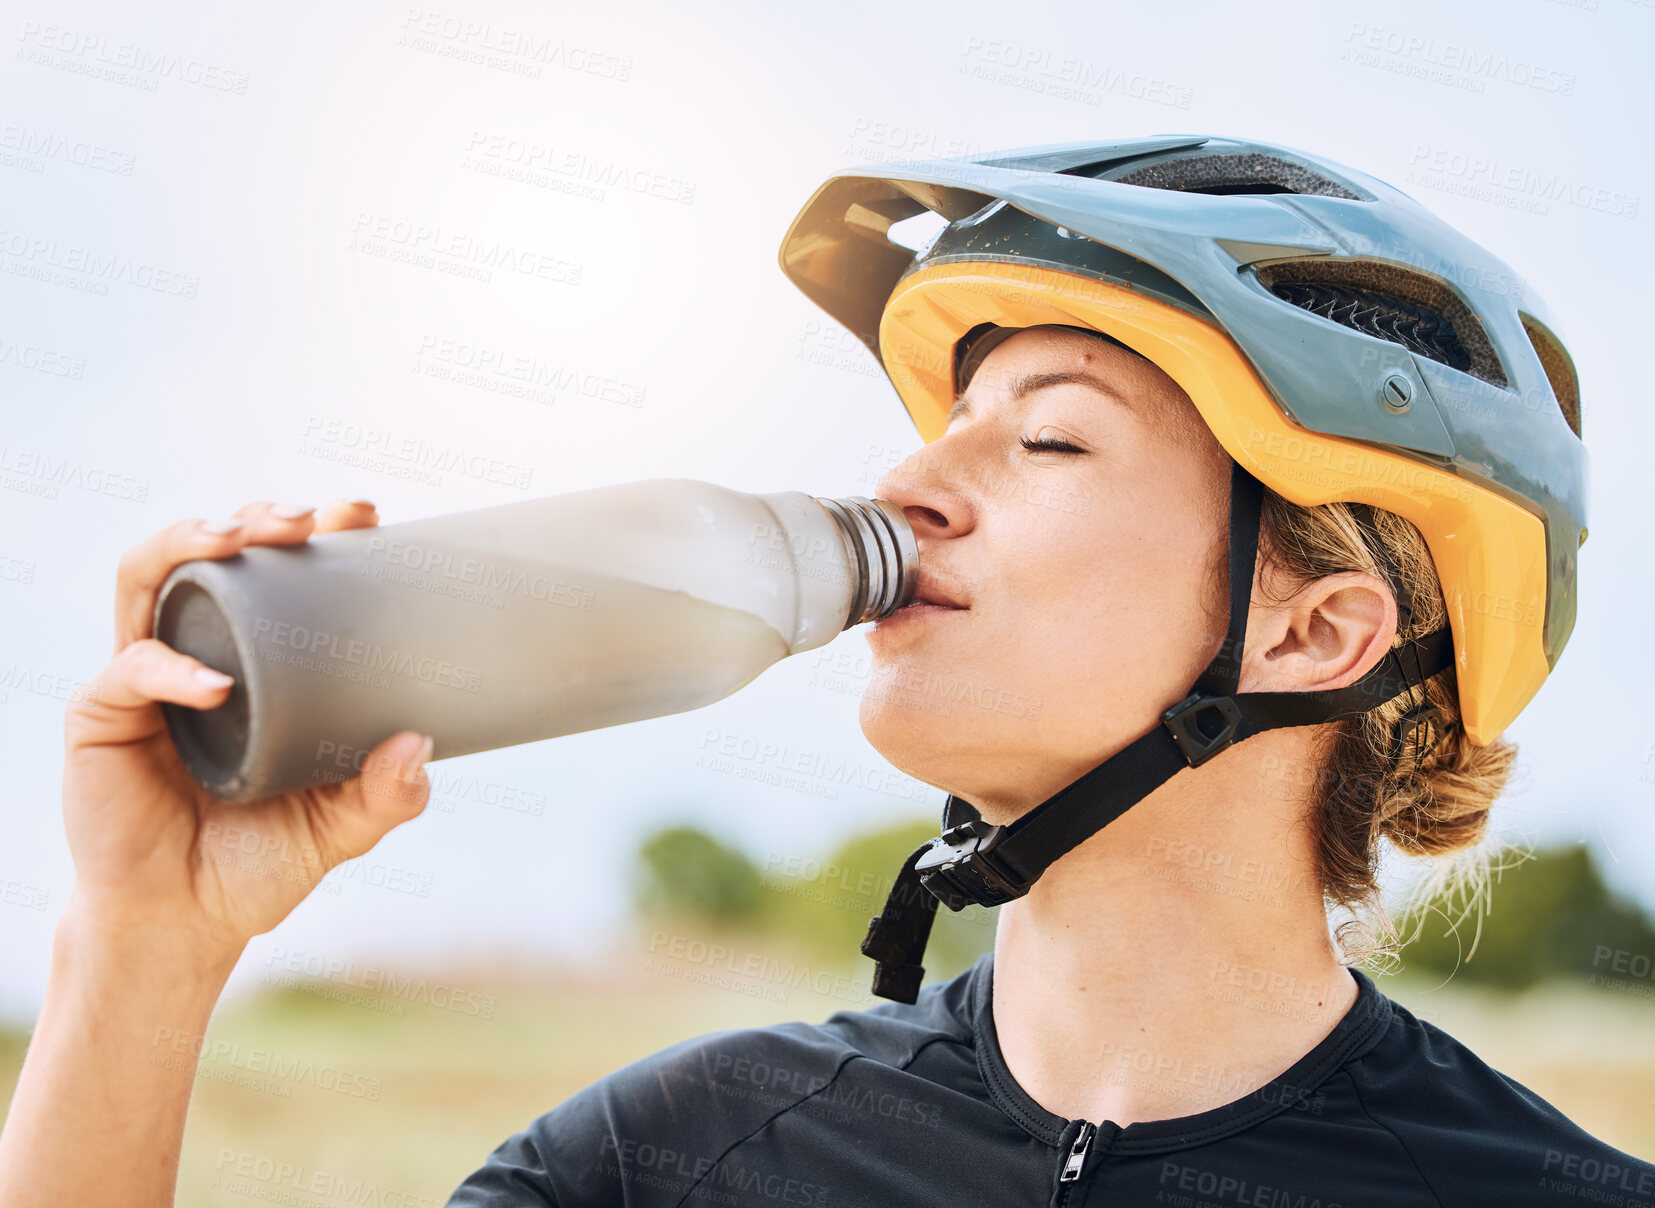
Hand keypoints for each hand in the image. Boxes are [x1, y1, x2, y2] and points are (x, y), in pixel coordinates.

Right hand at [61, 499, 433, 970]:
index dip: (317, 530)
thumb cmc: (261, 860)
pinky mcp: (101, 718)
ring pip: (147, 576)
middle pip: (213, 552)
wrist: (186, 925)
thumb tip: (419, 743)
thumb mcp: (340, 826)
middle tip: (306, 519)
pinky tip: (215, 686)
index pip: (281, 572)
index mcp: (255, 660)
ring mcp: (144, 679)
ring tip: (241, 537)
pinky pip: (130, 670)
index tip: (363, 514)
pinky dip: (170, 669)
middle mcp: (197, 652)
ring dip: (190, 540)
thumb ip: (386, 794)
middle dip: (257, 517)